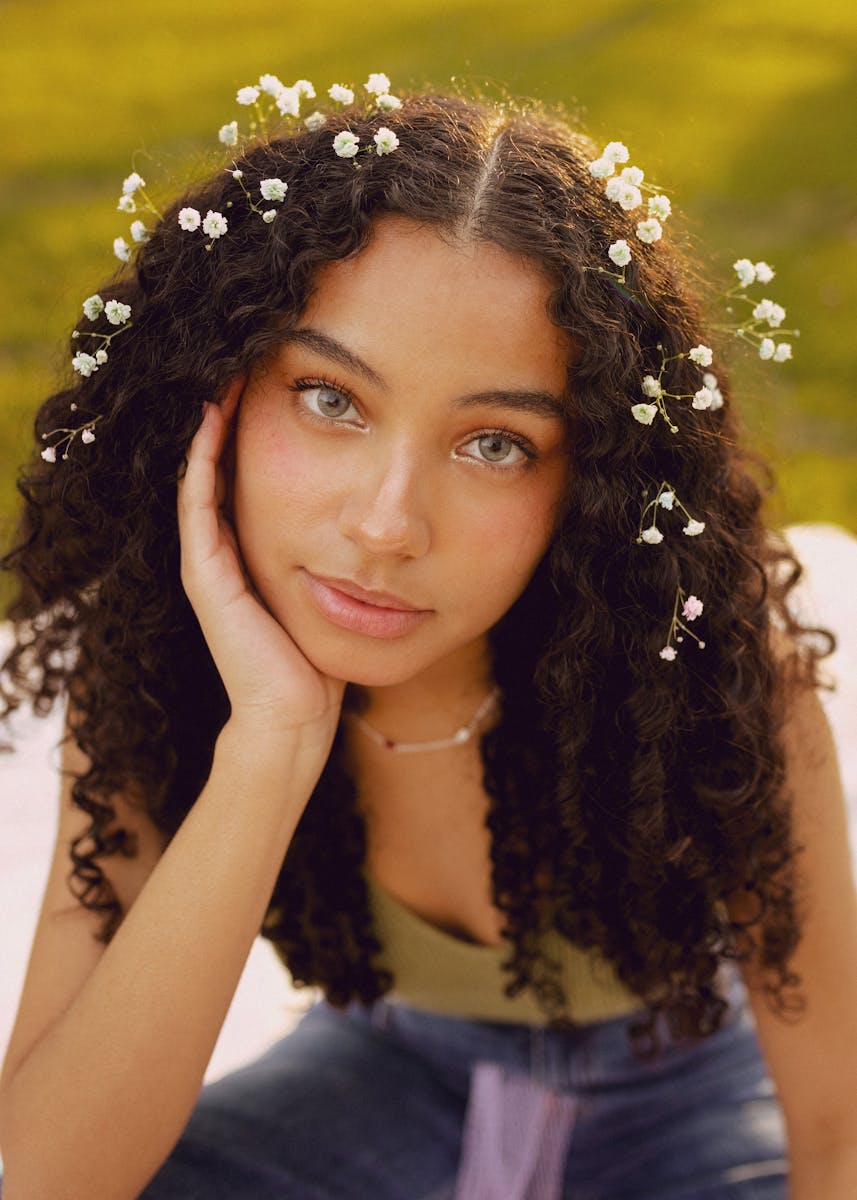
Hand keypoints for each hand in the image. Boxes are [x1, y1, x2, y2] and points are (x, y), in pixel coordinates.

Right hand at [178, 379, 344, 752]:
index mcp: (255, 552)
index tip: (280, 379)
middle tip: (245, 357)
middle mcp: (224, 551)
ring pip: (204, 472)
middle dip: (233, 414)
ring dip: (212, 422)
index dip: (259, 428)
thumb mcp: (338, 593)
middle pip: (224, 465)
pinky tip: (212, 414)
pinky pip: (199, 501)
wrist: (296, 716)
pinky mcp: (204, 574)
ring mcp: (208, 561)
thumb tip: (389, 524)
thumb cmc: (324, 661)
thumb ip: (346, 559)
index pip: (250, 474)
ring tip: (224, 370)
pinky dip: (203, 456)